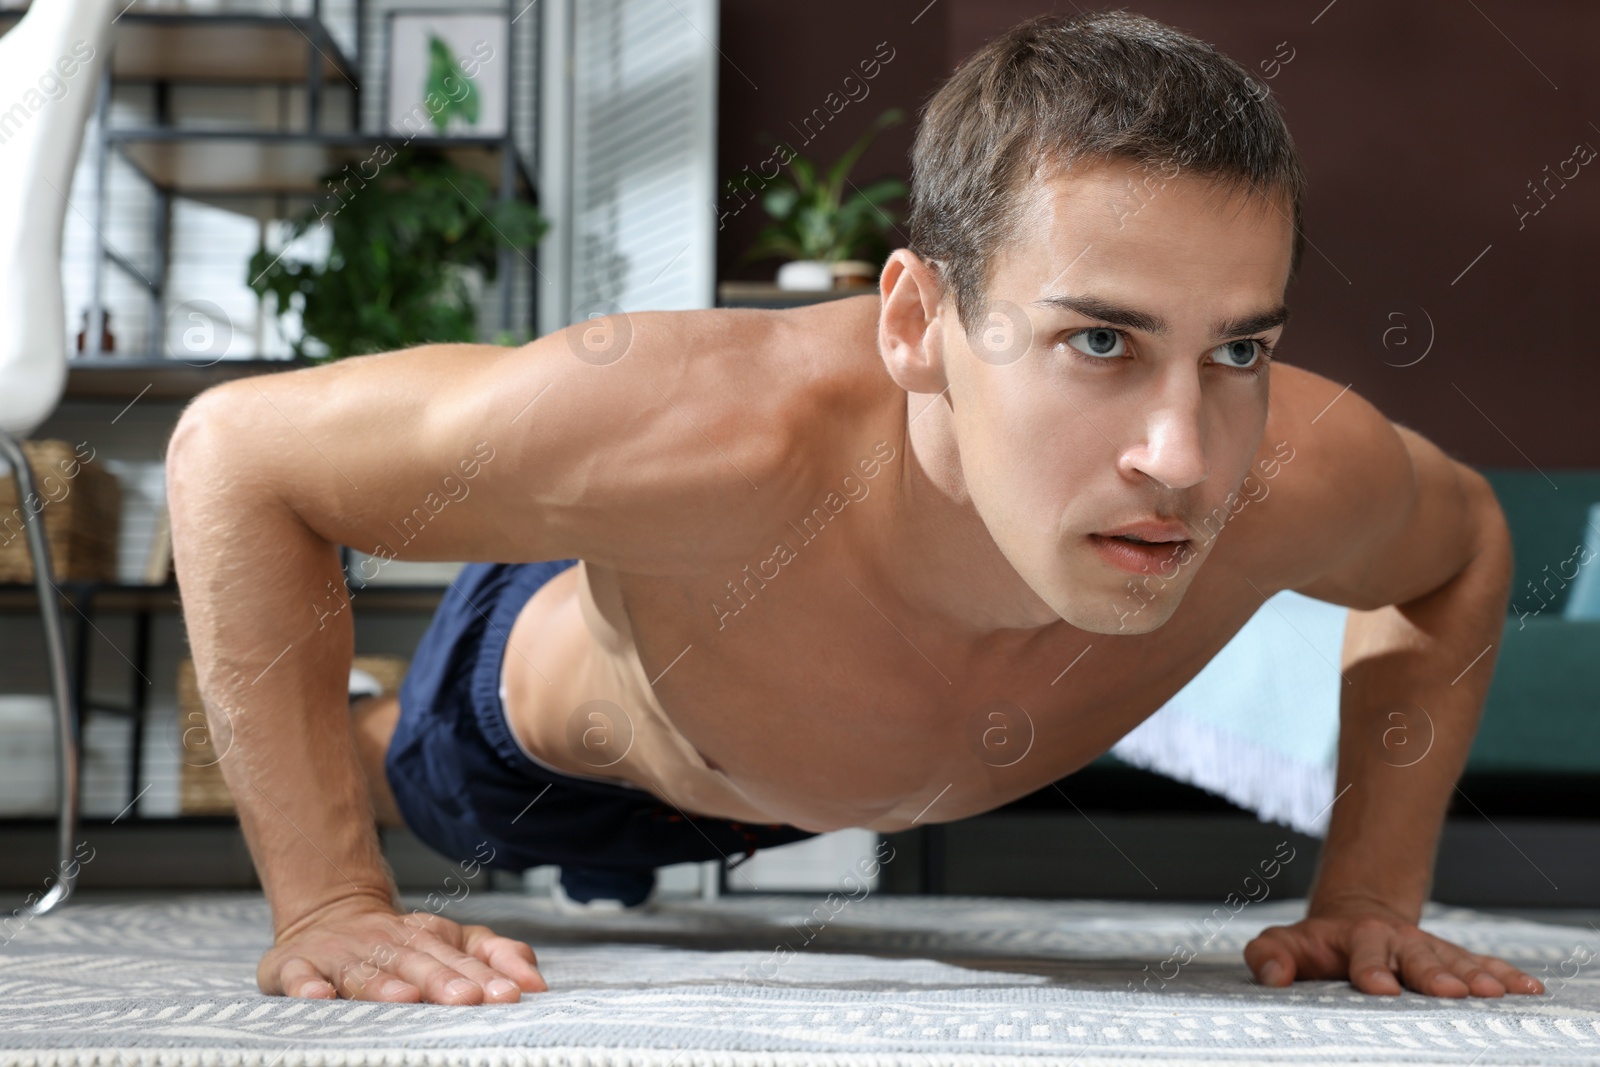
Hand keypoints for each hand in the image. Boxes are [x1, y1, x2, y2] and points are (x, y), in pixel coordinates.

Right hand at [258, 898, 547, 1003]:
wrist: (328, 915)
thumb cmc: (400, 942)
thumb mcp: (451, 940)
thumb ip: (494, 954)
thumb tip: (534, 980)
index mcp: (427, 938)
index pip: (459, 958)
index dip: (484, 976)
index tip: (509, 995)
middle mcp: (386, 945)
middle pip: (418, 964)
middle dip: (444, 982)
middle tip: (469, 999)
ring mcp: (340, 956)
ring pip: (364, 973)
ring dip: (384, 987)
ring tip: (406, 998)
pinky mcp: (297, 966)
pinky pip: (299, 978)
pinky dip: (306, 987)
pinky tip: (318, 998)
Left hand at [1244, 899, 1543, 997]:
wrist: (1356, 917)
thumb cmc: (1317, 943)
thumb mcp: (1284, 944)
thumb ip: (1269, 956)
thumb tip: (1274, 974)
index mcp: (1356, 939)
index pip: (1363, 955)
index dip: (1370, 970)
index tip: (1380, 987)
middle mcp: (1396, 942)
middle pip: (1417, 958)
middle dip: (1432, 974)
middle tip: (1450, 991)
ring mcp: (1427, 950)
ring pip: (1455, 962)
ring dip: (1476, 977)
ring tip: (1496, 992)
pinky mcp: (1452, 959)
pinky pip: (1482, 965)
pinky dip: (1505, 976)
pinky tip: (1529, 989)